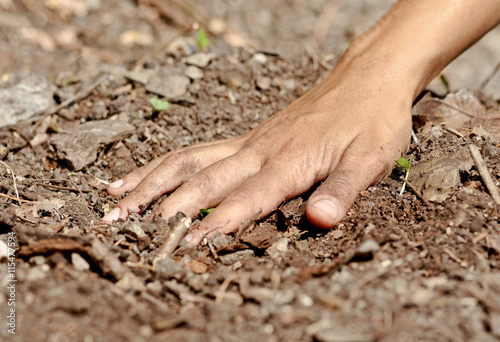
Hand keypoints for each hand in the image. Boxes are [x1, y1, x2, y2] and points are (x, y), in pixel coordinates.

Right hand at [102, 61, 412, 244]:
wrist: (365, 81)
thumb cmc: (371, 120)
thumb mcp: (370, 158)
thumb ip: (343, 190)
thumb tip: (320, 221)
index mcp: (288, 161)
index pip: (245, 198)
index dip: (216, 223)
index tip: (187, 247)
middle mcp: (258, 151)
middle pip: (201, 179)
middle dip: (163, 207)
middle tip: (124, 227)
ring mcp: (248, 143)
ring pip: (188, 161)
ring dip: (150, 182)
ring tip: (114, 200)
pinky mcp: (247, 140)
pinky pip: (197, 150)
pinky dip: (165, 164)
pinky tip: (144, 173)